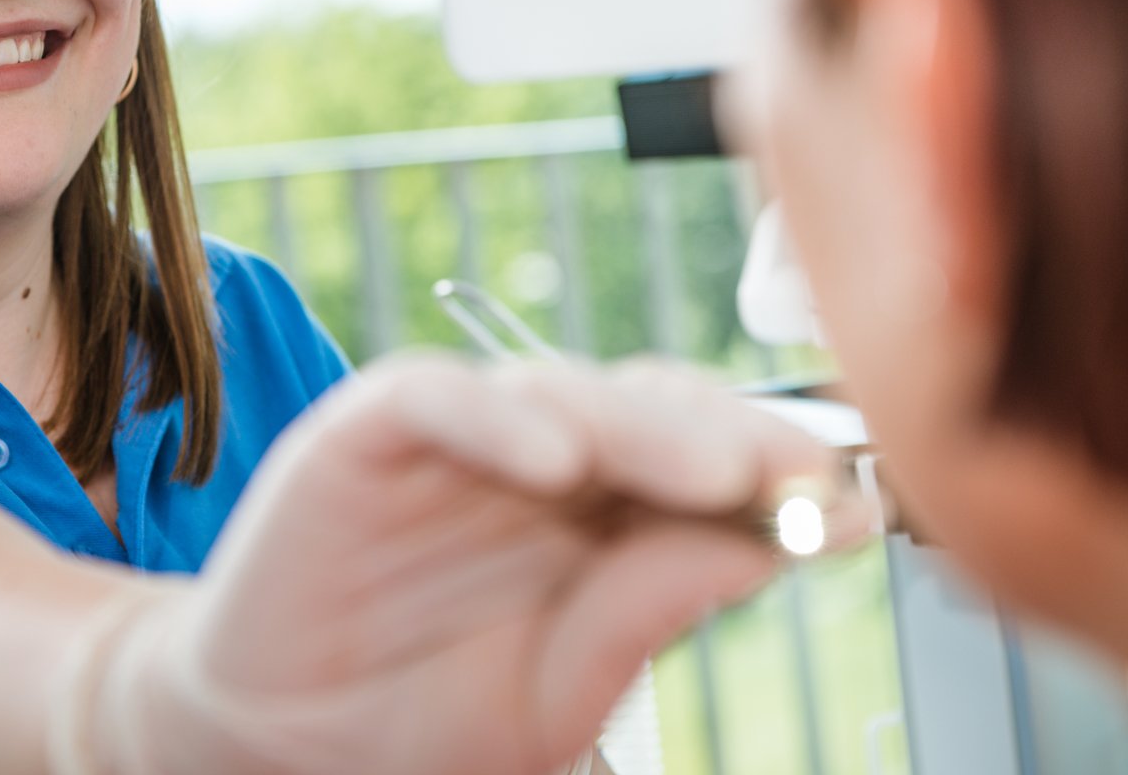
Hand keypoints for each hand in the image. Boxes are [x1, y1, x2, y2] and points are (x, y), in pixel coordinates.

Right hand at [88, 353, 856, 774]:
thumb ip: (642, 615)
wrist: (270, 746)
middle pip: (654, 409)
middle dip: (737, 437)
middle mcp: (540, 462)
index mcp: (600, 521)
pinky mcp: (368, 430)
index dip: (781, 474)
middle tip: (802, 477)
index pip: (705, 464)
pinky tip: (555, 461)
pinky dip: (498, 416)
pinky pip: (439, 397)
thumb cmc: (418, 726)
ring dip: (645, 427)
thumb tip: (764, 552)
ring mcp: (458, 439)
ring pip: (563, 389)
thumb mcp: (555, 695)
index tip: (857, 511)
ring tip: (716, 477)